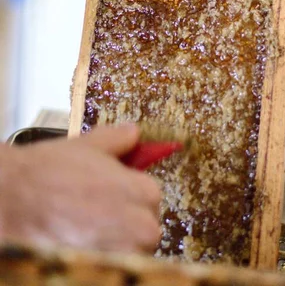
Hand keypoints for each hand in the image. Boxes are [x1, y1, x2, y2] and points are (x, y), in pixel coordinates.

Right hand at [0, 124, 160, 251]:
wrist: (11, 199)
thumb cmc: (48, 173)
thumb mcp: (88, 145)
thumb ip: (118, 139)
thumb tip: (133, 133)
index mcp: (141, 193)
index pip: (152, 195)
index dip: (130, 191)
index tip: (112, 191)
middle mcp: (138, 228)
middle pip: (147, 226)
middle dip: (128, 219)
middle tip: (98, 211)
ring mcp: (121, 254)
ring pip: (132, 249)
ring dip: (116, 240)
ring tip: (85, 227)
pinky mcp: (100, 271)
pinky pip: (112, 263)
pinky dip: (101, 254)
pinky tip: (79, 241)